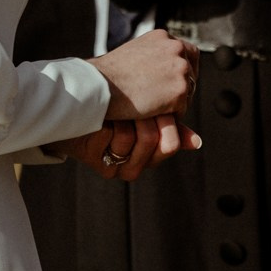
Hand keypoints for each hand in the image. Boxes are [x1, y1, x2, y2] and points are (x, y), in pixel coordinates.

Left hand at [49, 115, 200, 181]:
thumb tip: (196, 142)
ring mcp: (110, 163)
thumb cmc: (111, 114)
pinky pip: (105, 132)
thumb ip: (171, 129)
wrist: (75, 114)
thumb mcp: (145, 119)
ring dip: (122, 115)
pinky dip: (105, 118)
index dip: (165, 121)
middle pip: (151, 140)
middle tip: (138, 102)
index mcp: (145, 160)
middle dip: (145, 114)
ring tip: (116, 108)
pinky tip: (101, 114)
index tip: (158, 103)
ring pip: (128, 136)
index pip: (169, 145)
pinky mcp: (91, 155)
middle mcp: (129, 168)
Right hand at [90, 27, 199, 119]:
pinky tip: (151, 115)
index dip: (182, 68)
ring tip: (153, 109)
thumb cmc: (105, 74)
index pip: (185, 51)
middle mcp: (175, 48)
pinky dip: (169, 116)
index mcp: (162, 37)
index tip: (173, 82)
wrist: (99, 86)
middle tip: (166, 99)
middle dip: (183, 85)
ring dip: (175, 101)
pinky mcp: (180, 90)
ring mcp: (180, 68)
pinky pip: (181, 109)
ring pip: (188, 90)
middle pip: (191, 70)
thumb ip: (150, 57)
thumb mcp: (131, 54)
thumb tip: (157, 72)